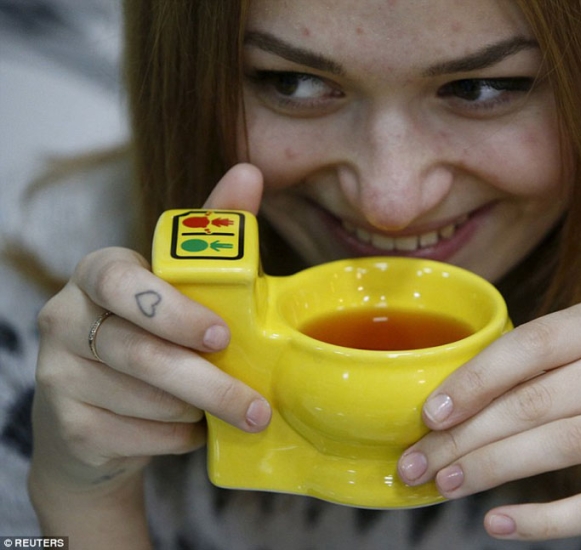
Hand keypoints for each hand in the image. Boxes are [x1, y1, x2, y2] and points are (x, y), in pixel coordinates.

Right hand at [28, 164, 268, 540]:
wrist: (96, 421)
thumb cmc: (151, 337)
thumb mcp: (178, 285)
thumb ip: (210, 235)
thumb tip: (250, 172)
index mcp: (96, 274)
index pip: (121, 281)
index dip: (172, 311)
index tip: (221, 336)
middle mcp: (64, 317)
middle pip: (140, 353)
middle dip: (208, 384)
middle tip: (256, 405)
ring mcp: (57, 374)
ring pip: (145, 398)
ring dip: (196, 411)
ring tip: (225, 410)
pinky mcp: (66, 426)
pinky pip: (137, 437)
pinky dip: (176, 439)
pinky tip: (189, 430)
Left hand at [398, 299, 580, 547]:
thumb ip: (539, 371)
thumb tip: (445, 405)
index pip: (531, 343)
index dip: (474, 379)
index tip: (430, 413)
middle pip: (534, 400)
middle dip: (466, 435)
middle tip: (418, 463)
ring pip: (556, 445)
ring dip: (490, 469)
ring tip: (445, 486)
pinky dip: (541, 518)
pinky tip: (499, 522)